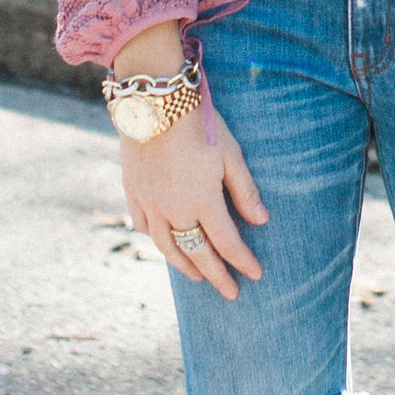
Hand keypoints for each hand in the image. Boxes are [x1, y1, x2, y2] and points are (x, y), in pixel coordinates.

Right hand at [122, 89, 267, 298]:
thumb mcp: (230, 154)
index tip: (256, 274)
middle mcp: (174, 210)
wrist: (154, 101)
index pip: (227, 243)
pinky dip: (155, 239)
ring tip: (197, 277)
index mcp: (202, 201)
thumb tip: (261, 221)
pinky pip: (142, 225)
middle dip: (216, 275)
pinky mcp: (132, 191)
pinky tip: (163, 243)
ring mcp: (149, 202)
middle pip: (197, 252)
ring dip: (184, 265)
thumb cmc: (199, 123)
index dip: (243, 261)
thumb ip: (244, 190)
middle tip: (230, 293)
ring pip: (166, 245)